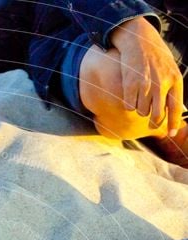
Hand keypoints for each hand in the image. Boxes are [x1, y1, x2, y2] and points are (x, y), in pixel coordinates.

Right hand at [111, 16, 183, 136]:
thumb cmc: (155, 57)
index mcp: (174, 79)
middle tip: (151, 122)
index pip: (175, 108)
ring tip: (140, 97)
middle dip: (153, 122)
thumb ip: (171, 89)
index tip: (172, 134)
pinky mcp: (130, 84)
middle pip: (157, 115)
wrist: (138, 39)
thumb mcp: (169, 70)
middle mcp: (161, 83)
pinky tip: (130, 94)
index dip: (174, 123)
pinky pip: (129, 106)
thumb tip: (170, 114)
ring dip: (140, 109)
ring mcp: (145, 84)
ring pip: (142, 112)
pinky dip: (129, 104)